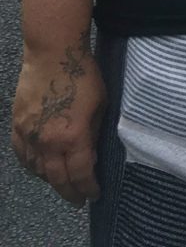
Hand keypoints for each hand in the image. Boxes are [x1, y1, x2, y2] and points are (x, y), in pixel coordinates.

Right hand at [11, 39, 103, 206]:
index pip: (81, 173)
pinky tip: (39, 168)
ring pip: (38, 170)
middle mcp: (49, 142)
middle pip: (57, 178)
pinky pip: (22, 156)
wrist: (53, 53)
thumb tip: (90, 154)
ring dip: (51, 180)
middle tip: (78, 200)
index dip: (88, 188)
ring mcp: (29, 135)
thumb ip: (94, 132)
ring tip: (62, 183)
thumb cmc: (83, 74)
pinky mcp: (17, 127)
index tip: (94, 195)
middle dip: (69, 192)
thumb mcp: (101, 103)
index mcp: (74, 136)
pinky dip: (31, 166)